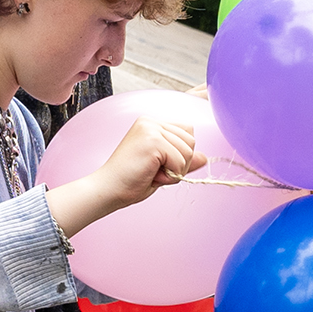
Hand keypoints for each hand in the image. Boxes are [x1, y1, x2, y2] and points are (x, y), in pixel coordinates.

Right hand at [78, 107, 204, 227]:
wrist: (108, 190)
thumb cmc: (130, 181)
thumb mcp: (163, 169)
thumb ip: (183, 160)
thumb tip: (205, 158)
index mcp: (151, 124)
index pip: (187, 132)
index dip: (181, 153)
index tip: (160, 164)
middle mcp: (151, 121)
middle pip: (191, 141)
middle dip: (180, 163)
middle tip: (155, 171)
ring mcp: (151, 129)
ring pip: (189, 151)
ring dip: (176, 170)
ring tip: (152, 173)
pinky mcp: (153, 140)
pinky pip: (181, 161)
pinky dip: (171, 175)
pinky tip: (152, 176)